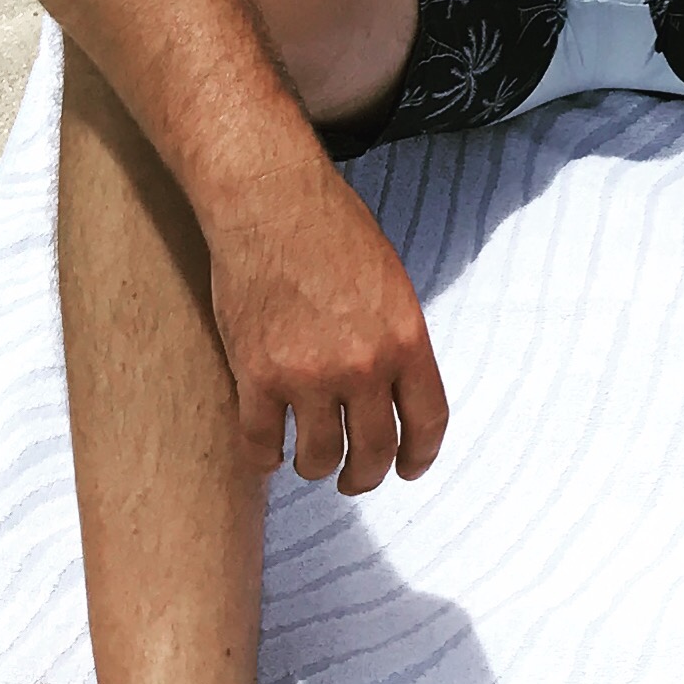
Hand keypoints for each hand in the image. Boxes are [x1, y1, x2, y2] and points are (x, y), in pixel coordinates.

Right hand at [205, 161, 448, 493]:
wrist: (272, 204)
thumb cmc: (334, 233)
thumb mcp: (392, 285)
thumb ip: (397, 341)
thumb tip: (393, 390)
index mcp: (407, 341)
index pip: (427, 422)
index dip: (419, 456)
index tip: (408, 468)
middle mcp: (364, 366)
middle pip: (375, 451)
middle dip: (367, 475)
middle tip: (356, 479)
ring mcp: (309, 375)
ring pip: (320, 457)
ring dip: (318, 468)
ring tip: (313, 463)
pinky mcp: (257, 375)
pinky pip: (262, 442)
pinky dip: (266, 457)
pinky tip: (269, 454)